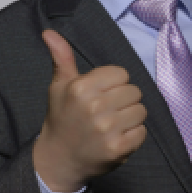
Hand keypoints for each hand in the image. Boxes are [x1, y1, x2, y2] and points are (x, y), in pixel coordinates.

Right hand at [33, 29, 147, 191]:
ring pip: (140, 111)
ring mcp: (107, 129)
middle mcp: (94, 107)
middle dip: (123, 101)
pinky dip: (133, 136)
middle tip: (105, 113)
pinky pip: (142, 132)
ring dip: (130, 118)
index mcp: (81, 88)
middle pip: (134, 91)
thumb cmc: (62, 118)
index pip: (121, 74)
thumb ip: (61, 57)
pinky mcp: (118, 149)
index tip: (100, 95)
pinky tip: (115, 138)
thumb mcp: (59, 86)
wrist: (59, 160)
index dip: (114, 84)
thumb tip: (49, 32)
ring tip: (111, 125)